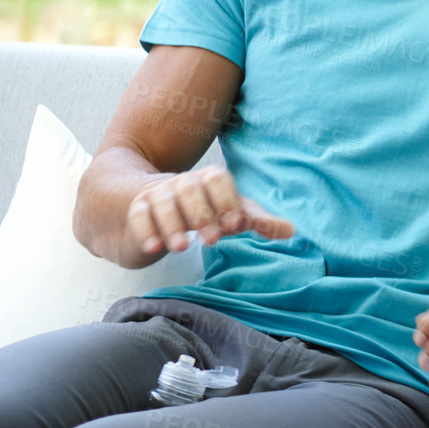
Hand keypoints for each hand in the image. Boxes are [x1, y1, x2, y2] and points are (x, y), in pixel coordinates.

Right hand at [125, 166, 293, 254]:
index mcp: (209, 180)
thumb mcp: (229, 215)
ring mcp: (157, 194)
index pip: (218, 179)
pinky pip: (139, 214)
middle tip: (212, 240)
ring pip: (163, 202)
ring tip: (182, 248)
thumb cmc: (201, 211)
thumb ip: (257, 221)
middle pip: (190, 188)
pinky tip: (153, 248)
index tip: (236, 224)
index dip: (227, 199)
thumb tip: (291, 231)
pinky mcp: (137, 209)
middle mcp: (183, 183)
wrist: (154, 208)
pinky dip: (145, 230)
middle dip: (203, 214)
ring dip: (173, 225)